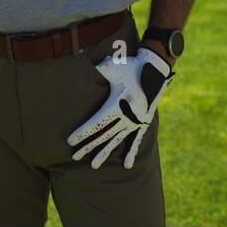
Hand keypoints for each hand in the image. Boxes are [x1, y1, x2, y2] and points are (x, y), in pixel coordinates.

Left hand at [68, 47, 173, 168]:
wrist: (156, 68)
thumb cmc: (132, 66)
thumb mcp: (114, 66)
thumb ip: (99, 68)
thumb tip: (81, 61)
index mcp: (118, 105)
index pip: (96, 124)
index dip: (83, 134)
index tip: (70, 141)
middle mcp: (127, 117)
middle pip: (104, 136)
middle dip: (88, 146)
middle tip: (75, 157)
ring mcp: (135, 121)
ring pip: (117, 141)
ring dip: (105, 153)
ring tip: (93, 166)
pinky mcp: (143, 122)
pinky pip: (136, 140)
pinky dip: (131, 153)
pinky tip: (126, 166)